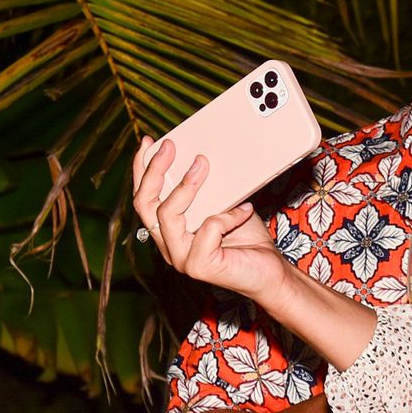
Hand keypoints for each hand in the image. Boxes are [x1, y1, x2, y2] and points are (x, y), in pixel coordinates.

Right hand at [130, 136, 291, 303]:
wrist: (269, 271)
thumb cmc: (246, 237)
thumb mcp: (222, 204)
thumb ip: (206, 188)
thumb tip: (200, 155)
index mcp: (168, 231)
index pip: (144, 198)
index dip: (141, 169)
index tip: (149, 141)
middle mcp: (168, 245)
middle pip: (145, 204)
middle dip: (154, 170)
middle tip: (169, 146)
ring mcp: (181, 258)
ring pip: (167, 216)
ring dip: (185, 185)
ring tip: (202, 163)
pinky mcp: (200, 266)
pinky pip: (208, 228)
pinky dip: (228, 215)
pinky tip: (245, 210)